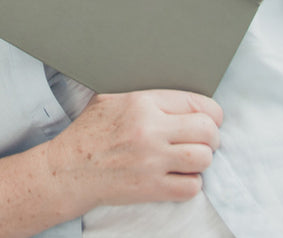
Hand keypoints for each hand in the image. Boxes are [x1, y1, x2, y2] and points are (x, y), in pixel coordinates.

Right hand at [46, 90, 221, 209]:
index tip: (211, 119)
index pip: (196, 102)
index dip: (211, 112)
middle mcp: (151, 130)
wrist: (70, 169)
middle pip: (207, 130)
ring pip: (203, 158)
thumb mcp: (111, 98)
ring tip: (192, 158)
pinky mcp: (152, 188)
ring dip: (202, 160)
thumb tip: (173, 94)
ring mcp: (152, 161)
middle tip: (205, 140)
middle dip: (212, 136)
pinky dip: (191, 183)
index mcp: (142, 102)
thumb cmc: (90, 132)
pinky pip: (191, 187)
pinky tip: (180, 176)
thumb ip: (144, 94)